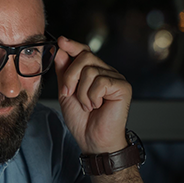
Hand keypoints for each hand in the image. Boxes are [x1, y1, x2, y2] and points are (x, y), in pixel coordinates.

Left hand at [53, 36, 131, 154]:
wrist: (93, 140)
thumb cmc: (82, 120)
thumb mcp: (66, 93)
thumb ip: (64, 72)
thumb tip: (60, 50)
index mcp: (94, 73)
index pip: (84, 52)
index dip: (73, 46)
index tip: (61, 41)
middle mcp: (106, 72)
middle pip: (85, 57)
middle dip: (71, 75)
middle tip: (69, 93)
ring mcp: (116, 78)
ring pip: (90, 70)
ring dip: (82, 92)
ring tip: (88, 105)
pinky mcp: (123, 87)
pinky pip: (101, 81)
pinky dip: (92, 96)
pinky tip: (97, 106)